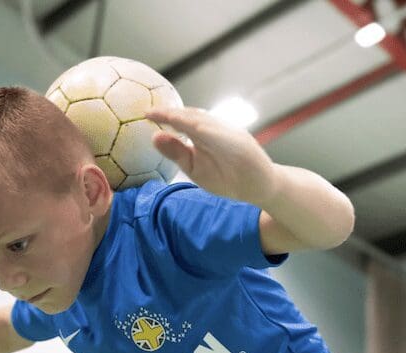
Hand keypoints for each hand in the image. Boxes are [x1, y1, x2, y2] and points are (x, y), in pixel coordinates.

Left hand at [145, 106, 277, 205]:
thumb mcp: (195, 167)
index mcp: (205, 133)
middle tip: (152, 113)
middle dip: (174, 113)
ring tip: (168, 116)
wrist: (259, 187)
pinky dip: (209, 131)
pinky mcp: (242, 143)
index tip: (146, 114)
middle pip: (194, 116)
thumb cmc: (226, 177)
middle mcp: (218, 128)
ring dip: (188, 118)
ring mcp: (230, 134)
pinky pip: (224, 135)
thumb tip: (154, 137)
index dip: (166, 115)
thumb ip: (177, 152)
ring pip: (208, 122)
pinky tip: (195, 130)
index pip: (184, 120)